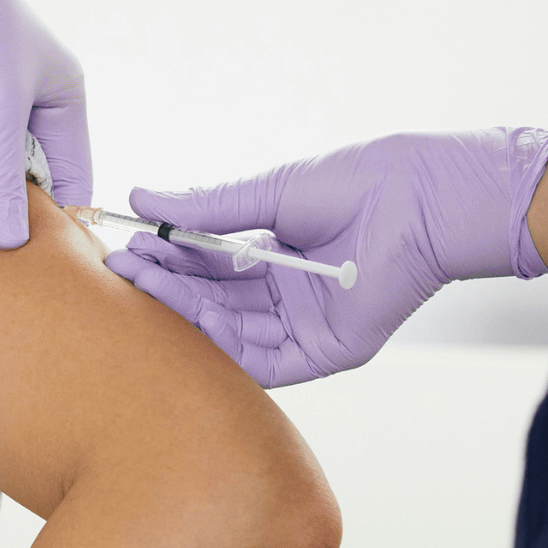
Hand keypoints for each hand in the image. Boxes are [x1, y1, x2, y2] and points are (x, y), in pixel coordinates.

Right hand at [105, 128, 547, 387]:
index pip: (205, 266)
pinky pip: (265, 362)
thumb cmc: (362, 185)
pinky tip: (193, 319)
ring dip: (186, 310)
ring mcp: (302, 328)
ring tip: (147, 286)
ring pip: (228, 331)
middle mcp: (284, 299)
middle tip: (123, 269)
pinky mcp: (325, 352)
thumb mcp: (268, 195)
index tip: (126, 246)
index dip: (166, 259)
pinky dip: (226, 345)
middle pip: (211, 301)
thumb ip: (204, 208)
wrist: (423, 199)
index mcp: (274, 260)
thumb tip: (141, 197)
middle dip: (166, 285)